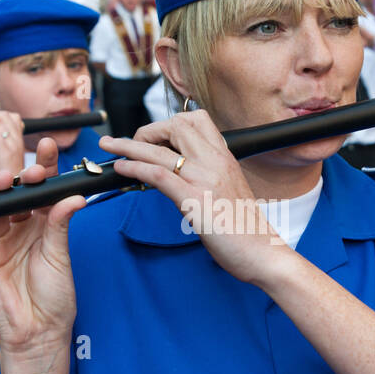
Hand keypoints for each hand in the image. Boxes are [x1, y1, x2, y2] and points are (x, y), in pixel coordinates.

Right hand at [0, 137, 85, 353]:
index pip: (43, 189)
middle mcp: (21, 227)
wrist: (37, 331)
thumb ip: (59, 225)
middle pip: (16, 193)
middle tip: (29, 170)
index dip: (45, 168)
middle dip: (20, 176)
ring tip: (2, 181)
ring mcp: (0, 239)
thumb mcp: (60, 257)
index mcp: (45, 224)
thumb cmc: (55, 296)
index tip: (48, 148)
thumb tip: (73, 196)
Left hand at [100, 111, 294, 286]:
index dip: (169, 123)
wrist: (265, 253)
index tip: (154, 138)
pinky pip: (159, 175)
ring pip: (160, 150)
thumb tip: (182, 175)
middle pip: (176, 125)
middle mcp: (216, 162)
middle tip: (131, 146)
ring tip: (109, 147)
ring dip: (128, 146)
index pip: (196, 120)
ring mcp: (205, 179)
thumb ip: (208, 177)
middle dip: (147, 130)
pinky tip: (122, 170)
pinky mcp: (195, 201)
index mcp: (225, 157)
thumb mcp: (229, 191)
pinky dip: (135, 168)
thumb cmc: (247, 229)